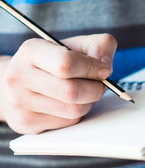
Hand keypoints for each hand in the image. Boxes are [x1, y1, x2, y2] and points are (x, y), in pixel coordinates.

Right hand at [0, 34, 116, 133]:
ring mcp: (20, 102)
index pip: (66, 64)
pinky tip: (70, 103)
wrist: (16, 82)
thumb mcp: (75, 45)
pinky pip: (68, 122)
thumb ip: (99, 46)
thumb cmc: (52, 62)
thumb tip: (106, 67)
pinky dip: (78, 113)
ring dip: (89, 102)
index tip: (104, 70)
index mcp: (31, 51)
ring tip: (86, 92)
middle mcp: (19, 76)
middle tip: (100, 85)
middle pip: (72, 91)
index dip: (92, 68)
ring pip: (74, 110)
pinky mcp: (27, 122)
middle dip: (96, 89)